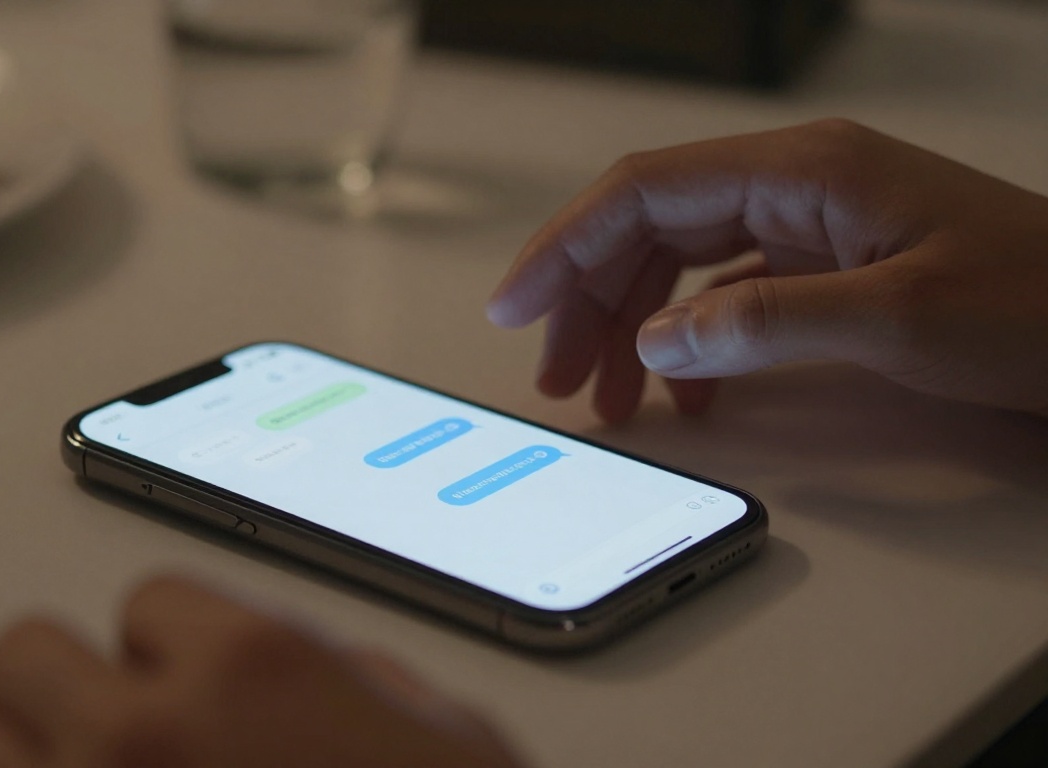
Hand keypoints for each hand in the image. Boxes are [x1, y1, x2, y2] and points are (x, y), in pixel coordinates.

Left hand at [0, 576, 521, 767]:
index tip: (186, 691)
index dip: (172, 651)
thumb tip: (328, 673)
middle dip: (67, 692)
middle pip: (24, 650)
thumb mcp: (453, 749)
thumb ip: (369, 687)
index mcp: (254, 672)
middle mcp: (142, 735)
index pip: (147, 602)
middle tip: (107, 741)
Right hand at [488, 119, 1047, 422]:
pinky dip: (690, 339)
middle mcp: (796, 184)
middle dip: (591, 300)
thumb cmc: (1043, 301)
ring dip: (632, 324)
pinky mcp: (827, 262)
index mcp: (802, 171)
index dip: (565, 246)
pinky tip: (689, 388)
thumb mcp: (900, 318)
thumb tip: (663, 338)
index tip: (516, 304)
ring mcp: (811, 222)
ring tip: (609, 392)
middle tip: (559, 373)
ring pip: (680, 260)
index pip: (643, 191)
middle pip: (649, 226)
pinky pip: (726, 291)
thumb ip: (766, 322)